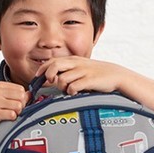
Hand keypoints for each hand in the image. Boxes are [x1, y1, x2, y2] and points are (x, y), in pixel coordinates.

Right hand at [0, 81, 27, 152]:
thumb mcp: (1, 99)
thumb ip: (16, 95)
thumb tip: (31, 94)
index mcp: (0, 85)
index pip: (21, 90)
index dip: (21, 99)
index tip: (12, 105)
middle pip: (22, 97)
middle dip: (20, 106)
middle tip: (10, 111)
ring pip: (19, 106)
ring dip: (16, 113)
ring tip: (6, 115)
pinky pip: (12, 115)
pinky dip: (11, 119)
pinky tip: (4, 119)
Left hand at [35, 57, 153, 119]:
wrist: (116, 76)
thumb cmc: (96, 74)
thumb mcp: (81, 69)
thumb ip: (67, 72)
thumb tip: (51, 80)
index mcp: (73, 60)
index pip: (52, 62)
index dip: (42, 69)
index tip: (37, 77)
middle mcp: (76, 64)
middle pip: (55, 65)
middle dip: (48, 74)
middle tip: (49, 81)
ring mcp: (83, 72)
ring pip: (63, 78)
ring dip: (61, 85)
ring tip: (67, 89)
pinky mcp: (90, 80)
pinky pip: (74, 86)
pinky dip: (71, 90)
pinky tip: (75, 92)